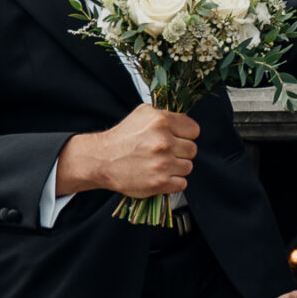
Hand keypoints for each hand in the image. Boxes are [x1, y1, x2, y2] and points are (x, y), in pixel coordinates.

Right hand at [55, 103, 197, 199]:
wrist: (102, 160)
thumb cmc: (122, 137)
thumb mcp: (142, 114)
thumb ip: (165, 115)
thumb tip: (183, 121)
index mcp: (161, 122)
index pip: (194, 130)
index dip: (186, 134)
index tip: (178, 138)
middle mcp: (163, 142)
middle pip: (192, 150)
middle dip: (181, 151)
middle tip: (166, 152)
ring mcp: (162, 164)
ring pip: (188, 167)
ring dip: (177, 167)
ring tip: (161, 164)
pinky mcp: (159, 183)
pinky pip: (182, 183)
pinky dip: (173, 182)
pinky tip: (161, 175)